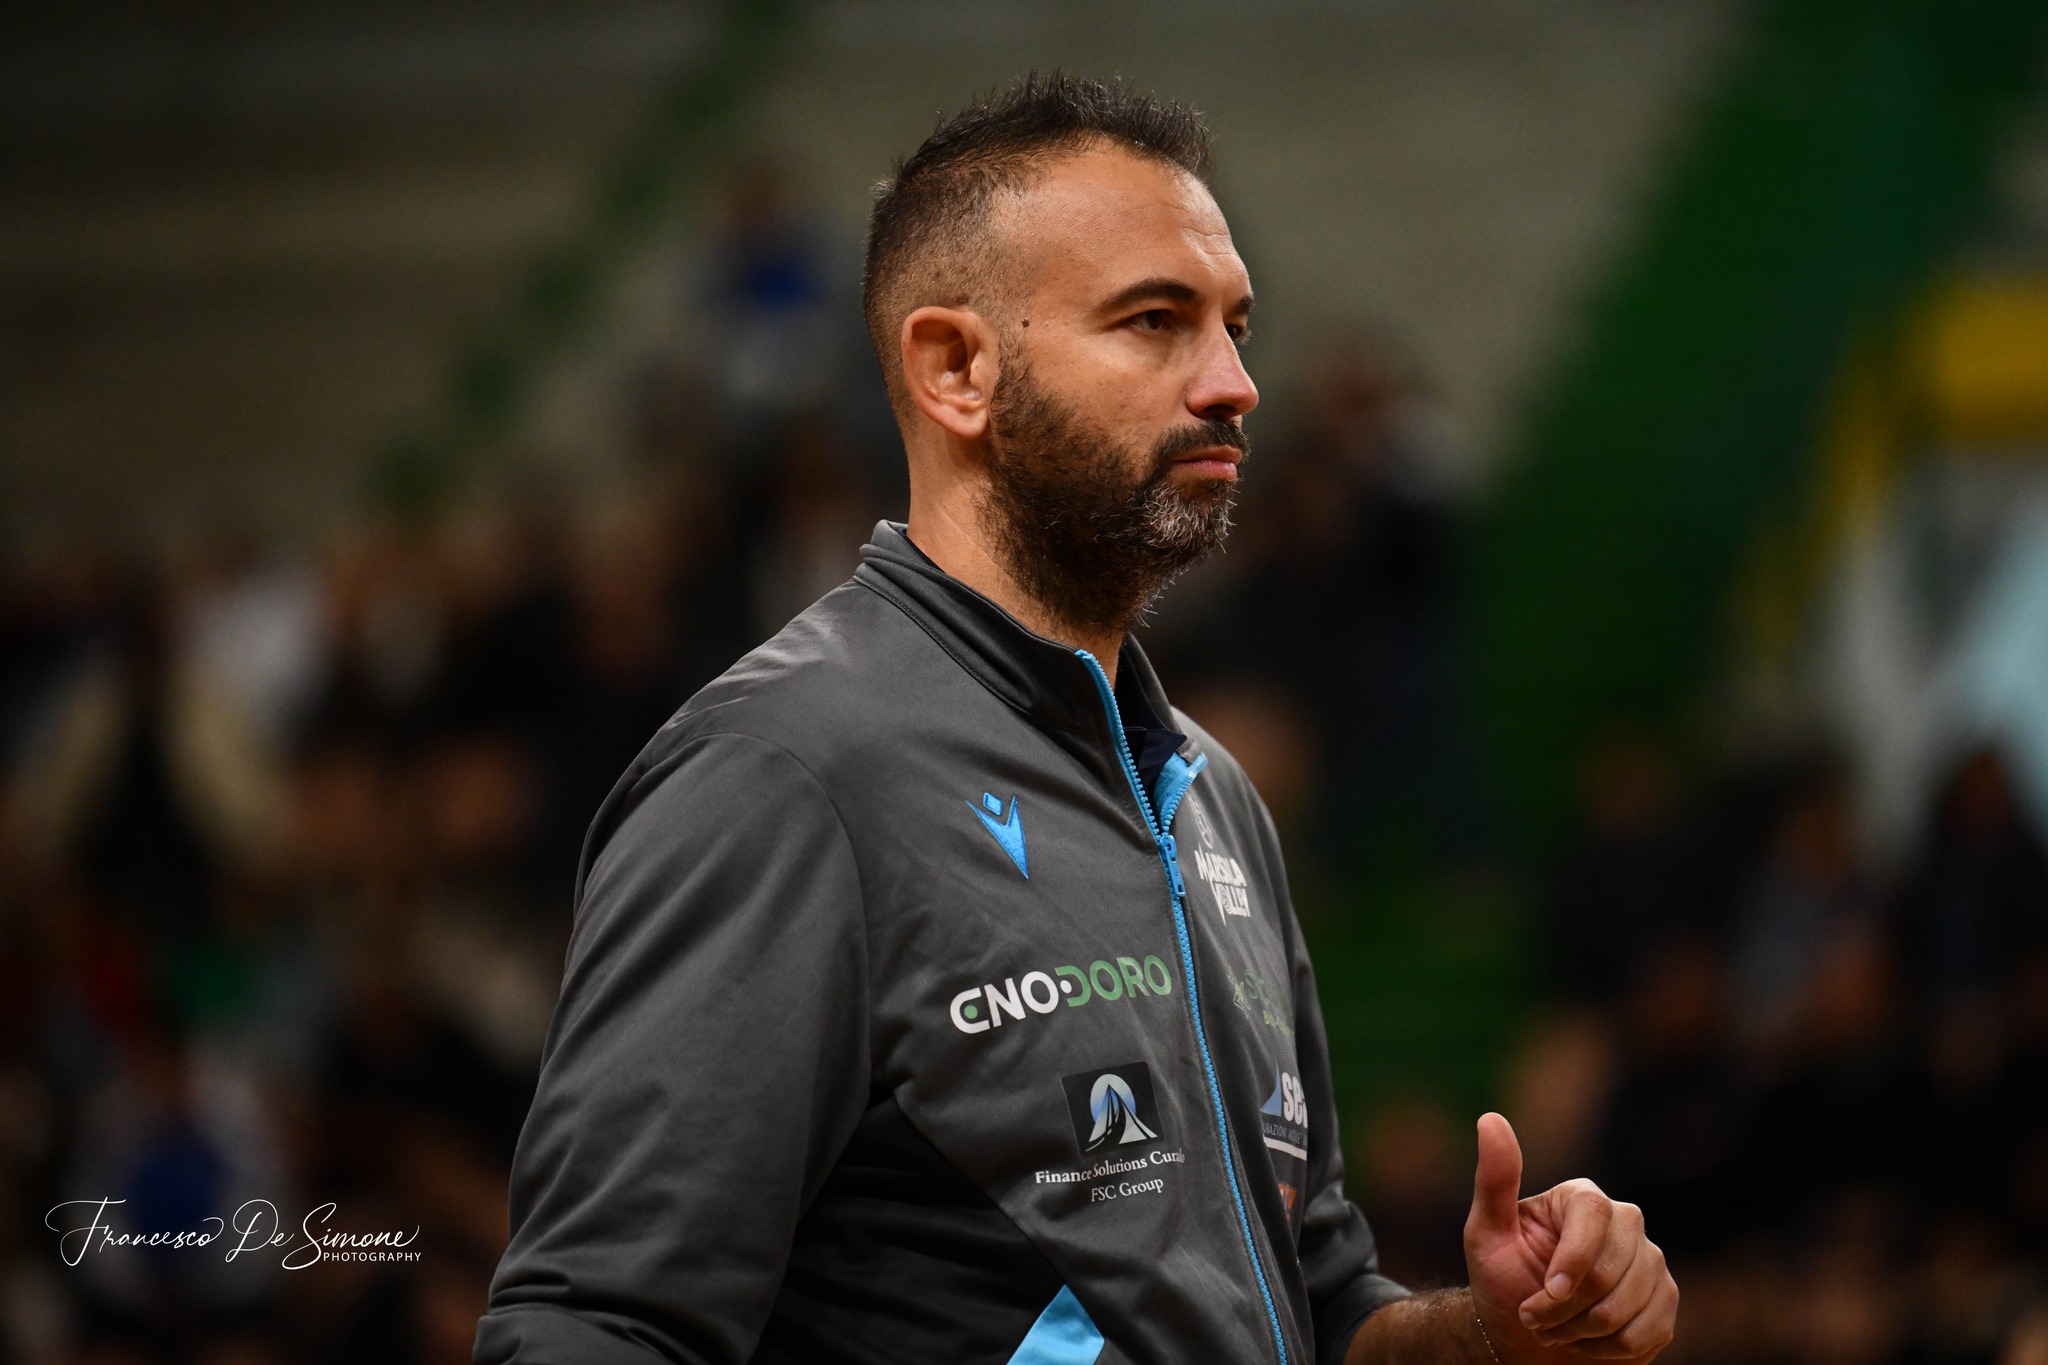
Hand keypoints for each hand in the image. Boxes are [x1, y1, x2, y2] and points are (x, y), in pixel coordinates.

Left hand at [1461, 1113, 1676, 1362]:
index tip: (1549, 1291)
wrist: (1524, 1335)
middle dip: (1567, 1307)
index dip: (1574, 1259)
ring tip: (1555, 1329)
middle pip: (1612, 1268)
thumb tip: (1490, 1119)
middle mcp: (1625, 1222)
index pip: (1594, 1215)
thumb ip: (1495, 1180)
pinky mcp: (1664, 1300)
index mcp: (1583, 1198)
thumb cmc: (1502, 1278)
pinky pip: (1647, 1333)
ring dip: (1581, 1332)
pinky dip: (1607, 1350)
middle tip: (1534, 1317)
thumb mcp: (1486, 1232)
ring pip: (1629, 1305)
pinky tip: (1585, 1341)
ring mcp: (1650, 1261)